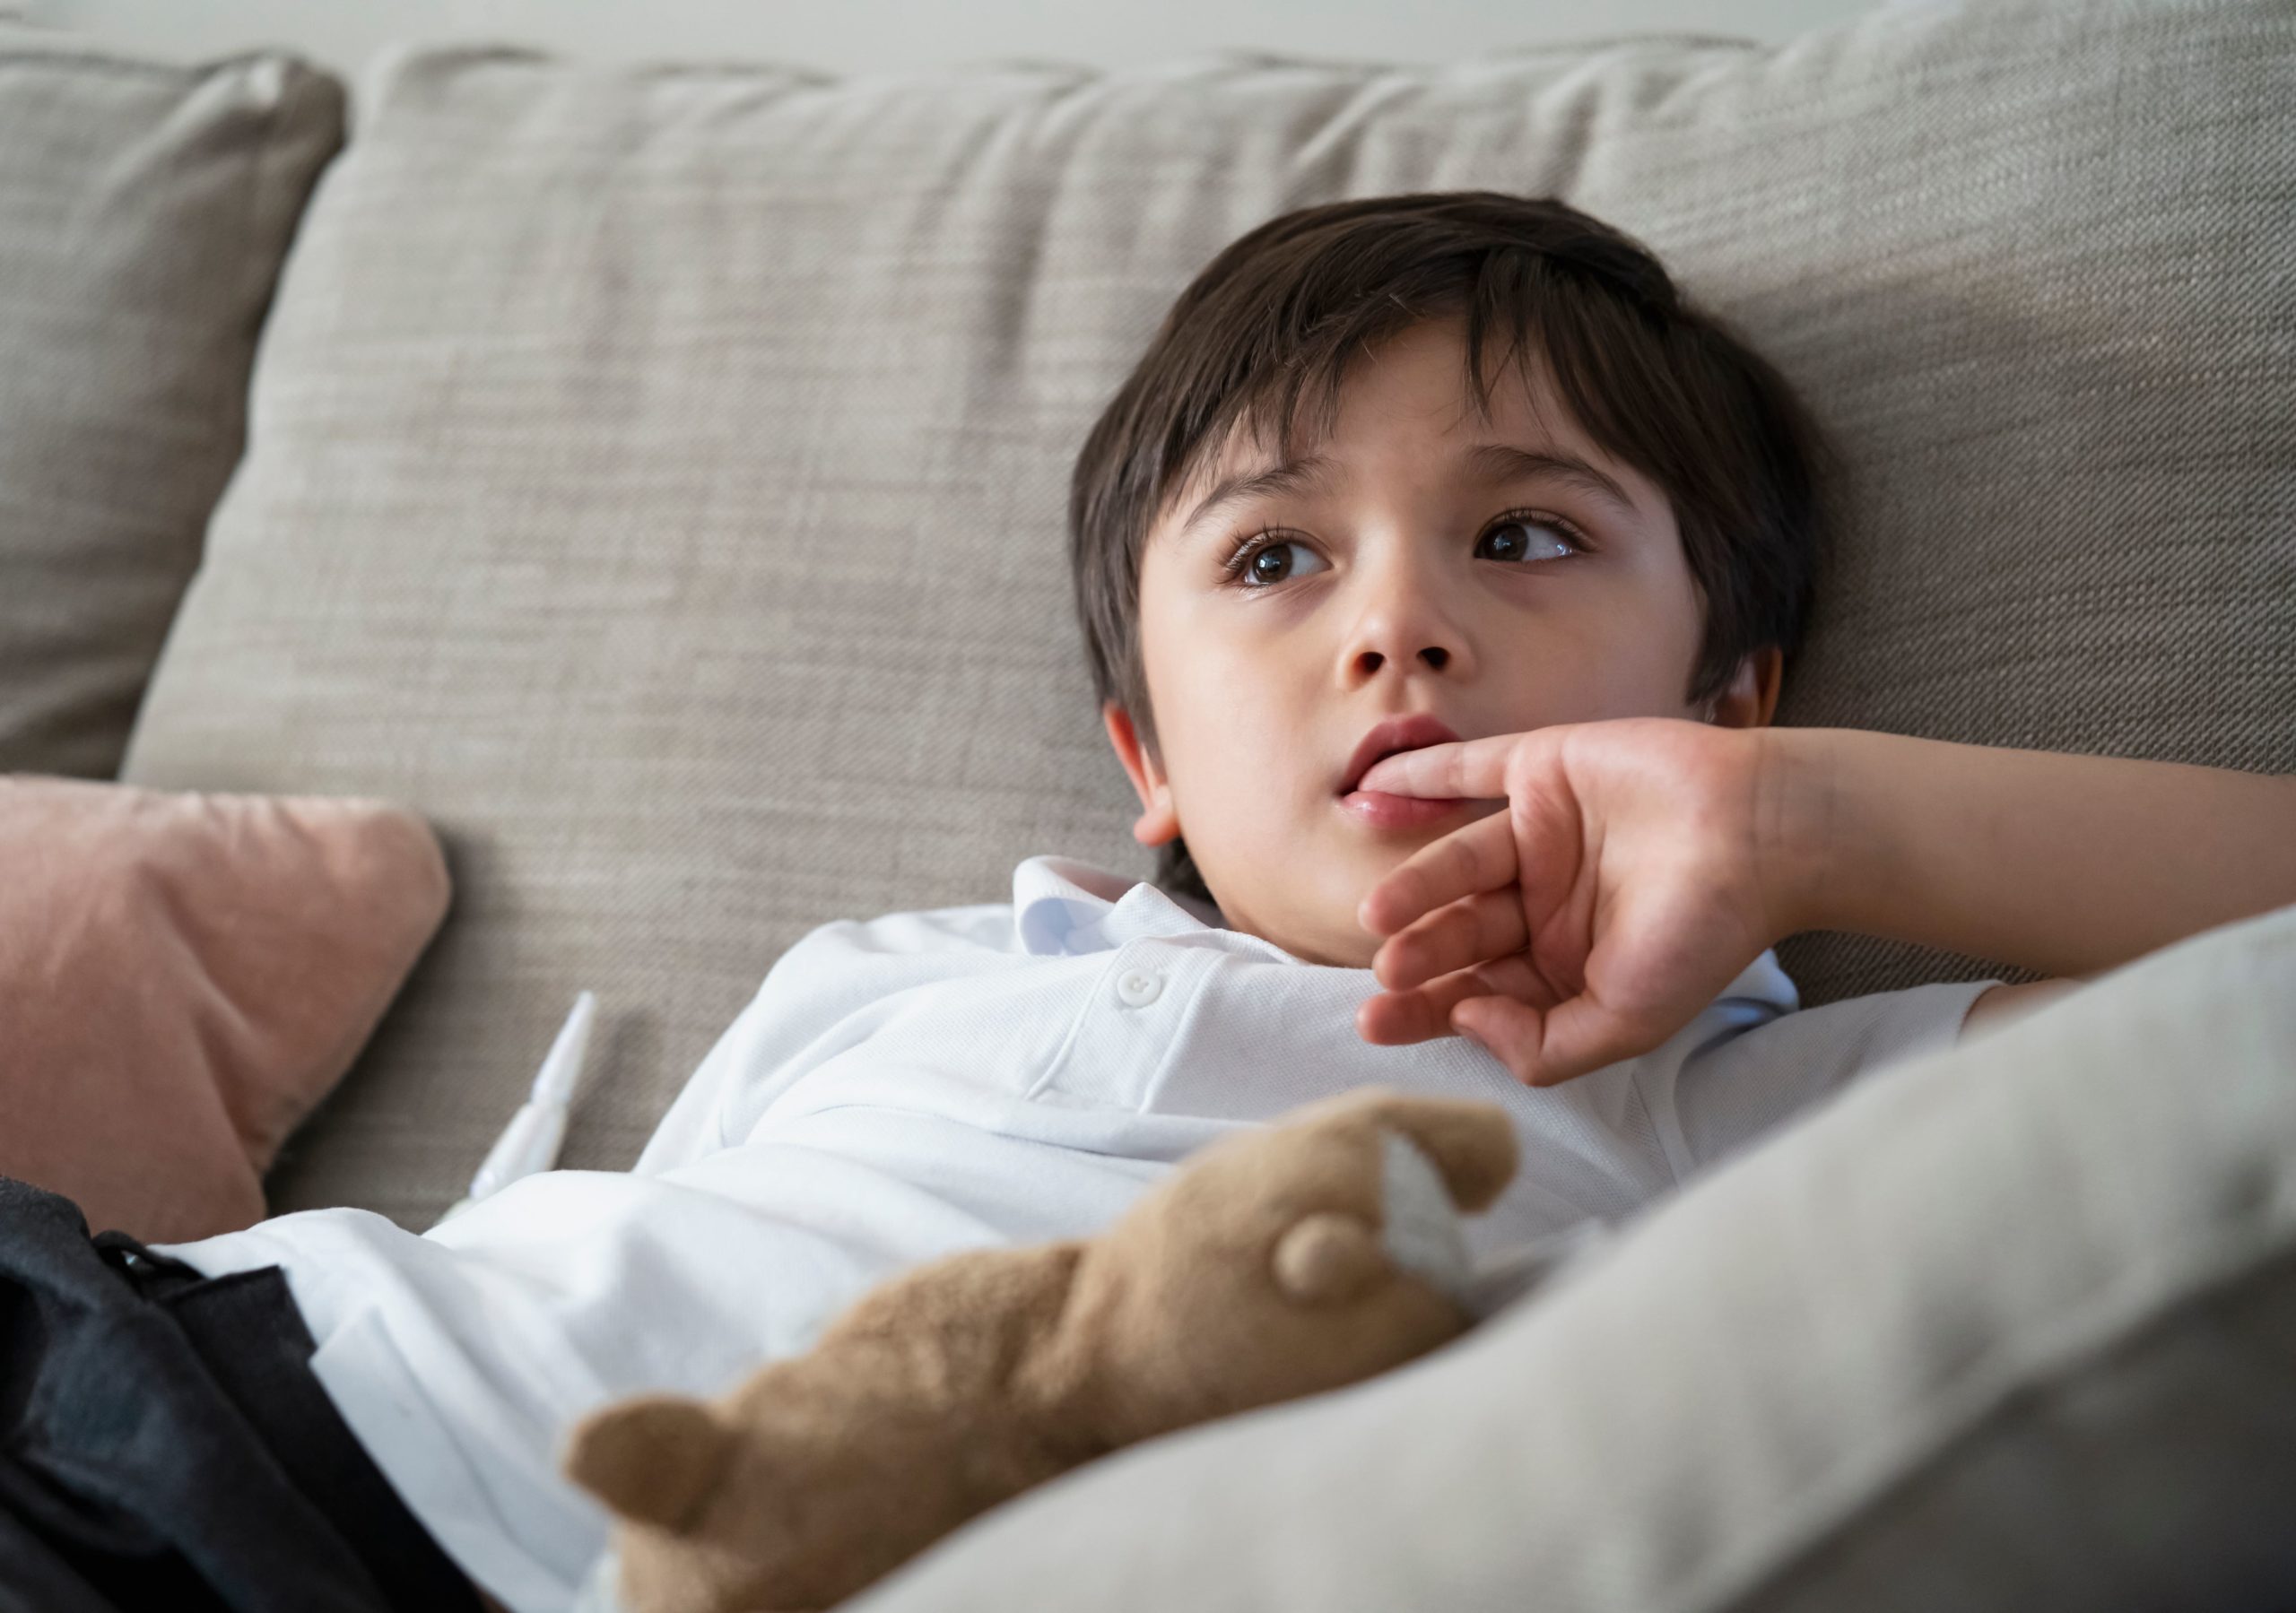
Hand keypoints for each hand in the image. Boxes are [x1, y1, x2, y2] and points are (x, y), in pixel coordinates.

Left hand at [1352, 718, 1801, 1085]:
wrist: (1763, 836)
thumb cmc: (1705, 934)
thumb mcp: (1624, 1022)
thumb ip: (1543, 1046)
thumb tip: (1464, 1021)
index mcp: (1560, 965)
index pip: (1475, 990)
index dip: (1424, 1009)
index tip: (1374, 1022)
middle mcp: (1542, 902)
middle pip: (1460, 931)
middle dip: (1421, 954)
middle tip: (1388, 969)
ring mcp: (1539, 834)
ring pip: (1458, 862)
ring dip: (1415, 887)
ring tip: (1378, 915)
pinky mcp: (1543, 771)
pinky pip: (1469, 771)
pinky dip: (1421, 776)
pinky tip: (1372, 790)